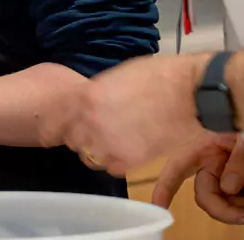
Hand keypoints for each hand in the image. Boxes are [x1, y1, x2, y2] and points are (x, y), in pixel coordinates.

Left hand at [40, 54, 204, 175]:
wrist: (187, 93)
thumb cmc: (156, 76)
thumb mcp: (116, 75)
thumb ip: (97, 92)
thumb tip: (90, 101)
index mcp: (86, 97)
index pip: (56, 120)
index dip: (57, 127)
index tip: (59, 131)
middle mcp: (90, 123)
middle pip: (71, 140)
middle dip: (80, 137)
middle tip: (96, 132)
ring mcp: (108, 144)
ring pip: (89, 157)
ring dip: (97, 150)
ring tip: (114, 141)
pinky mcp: (127, 161)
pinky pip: (111, 167)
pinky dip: (117, 161)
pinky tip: (128, 149)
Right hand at [152, 133, 243, 224]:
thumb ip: (238, 160)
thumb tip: (229, 188)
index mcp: (203, 149)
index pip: (177, 169)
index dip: (165, 187)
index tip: (159, 206)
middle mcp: (210, 164)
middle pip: (208, 196)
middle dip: (228, 210)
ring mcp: (226, 173)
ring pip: (228, 202)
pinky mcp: (241, 180)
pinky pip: (243, 200)